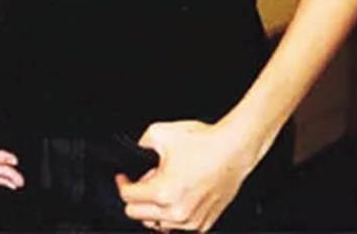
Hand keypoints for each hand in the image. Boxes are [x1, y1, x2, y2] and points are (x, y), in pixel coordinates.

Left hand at [115, 118, 255, 231]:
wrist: (234, 149)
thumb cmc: (204, 142)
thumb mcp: (161, 133)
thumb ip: (140, 144)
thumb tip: (134, 152)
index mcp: (163, 192)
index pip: (128, 198)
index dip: (122, 183)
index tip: (124, 178)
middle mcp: (176, 212)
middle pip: (138, 215)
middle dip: (137, 197)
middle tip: (146, 179)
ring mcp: (191, 222)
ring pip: (157, 224)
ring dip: (155, 207)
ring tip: (166, 185)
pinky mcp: (203, 224)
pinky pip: (178, 226)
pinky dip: (173, 213)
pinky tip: (180, 193)